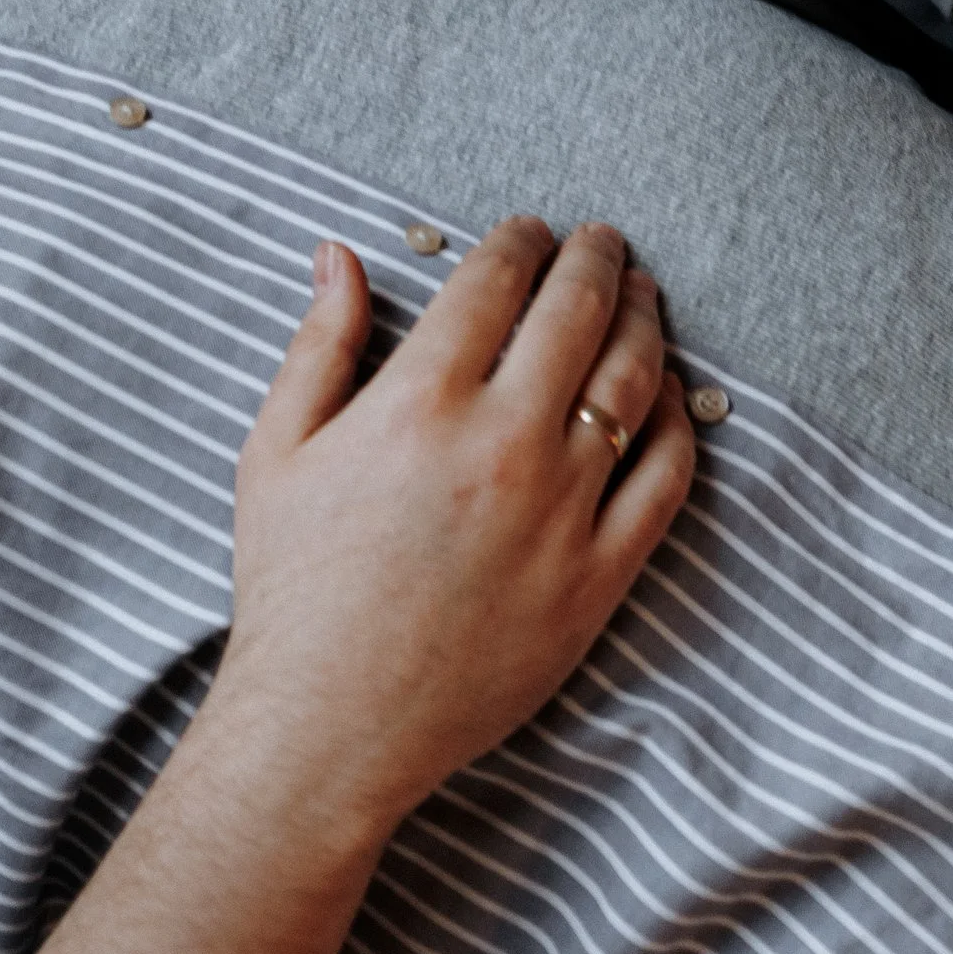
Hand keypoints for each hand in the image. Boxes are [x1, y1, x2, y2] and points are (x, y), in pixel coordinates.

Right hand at [220, 217, 694, 848]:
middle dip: (594, 259)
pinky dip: (676, 423)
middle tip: (601, 241)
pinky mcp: (598, 576)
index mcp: (419, 401)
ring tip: (641, 297)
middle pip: (576, 312)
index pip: (496, 282)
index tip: (530, 230)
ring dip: (643, 321)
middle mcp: (501, 442)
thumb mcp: (276, 450)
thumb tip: (342, 256)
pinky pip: (665, 479)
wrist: (331, 723)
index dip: (521, 240)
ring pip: (633, 381)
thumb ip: (319, 345)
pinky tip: (669, 398)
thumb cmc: (293, 586)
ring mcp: (560, 510)